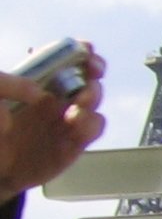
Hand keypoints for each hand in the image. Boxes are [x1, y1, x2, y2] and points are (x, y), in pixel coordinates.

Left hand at [0, 49, 105, 199]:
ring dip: (91, 97)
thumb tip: (36, 92)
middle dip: (93, 71)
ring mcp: (69, 118)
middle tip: (89, 76)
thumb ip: (4, 86)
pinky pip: (94, 127)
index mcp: (40, 79)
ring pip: (94, 100)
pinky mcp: (76, 142)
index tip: (85, 52)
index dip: (80, 50)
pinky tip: (74, 126)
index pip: (66, 56)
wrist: (0, 167)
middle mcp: (59, 95)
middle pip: (88, 74)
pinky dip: (90, 123)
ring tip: (75, 107)